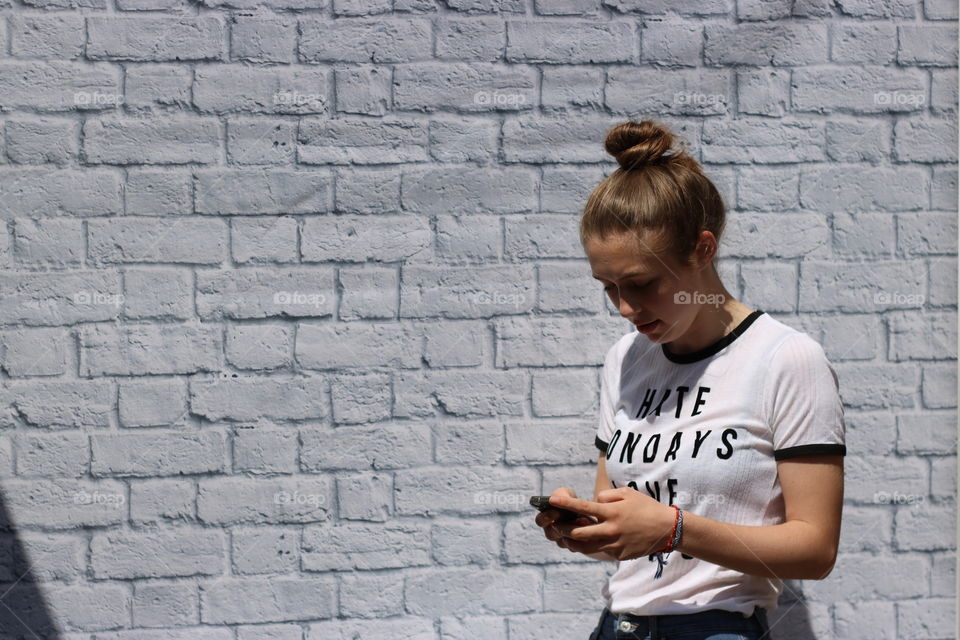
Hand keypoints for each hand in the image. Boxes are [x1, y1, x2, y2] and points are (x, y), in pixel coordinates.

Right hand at [534, 487, 599, 553]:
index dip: (546, 517)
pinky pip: (575, 547)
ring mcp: (562, 541)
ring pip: (563, 542)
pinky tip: (591, 528)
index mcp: (545, 518)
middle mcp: (551, 531)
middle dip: (560, 527)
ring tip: (585, 521)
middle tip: (572, 520)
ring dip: (573, 532)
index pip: (540, 521)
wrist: (587, 511)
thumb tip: (556, 499)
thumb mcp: (566, 494)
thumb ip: (560, 495)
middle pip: (550, 534)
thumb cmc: (571, 500)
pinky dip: (582, 538)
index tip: (556, 511)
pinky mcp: (573, 547)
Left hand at [549, 487, 677, 560]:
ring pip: (586, 547)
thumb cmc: (646, 507)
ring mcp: (615, 544)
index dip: (565, 504)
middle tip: (555, 525)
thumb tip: (593, 503)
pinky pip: (602, 551)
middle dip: (563, 529)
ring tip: (565, 538)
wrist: (667, 529)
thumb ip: (607, 497)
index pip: (583, 507)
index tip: (551, 499)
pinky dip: (594, 547)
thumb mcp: (627, 493)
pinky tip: (589, 542)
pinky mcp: (620, 555)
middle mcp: (611, 529)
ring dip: (573, 542)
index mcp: (612, 512)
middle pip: (579, 532)